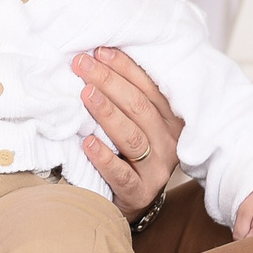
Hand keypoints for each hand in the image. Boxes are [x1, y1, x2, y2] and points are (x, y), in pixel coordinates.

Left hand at [72, 47, 182, 221]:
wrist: (130, 200)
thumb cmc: (129, 154)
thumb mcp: (136, 123)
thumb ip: (127, 97)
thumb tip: (97, 58)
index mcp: (170, 120)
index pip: (148, 88)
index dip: (124, 67)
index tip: (98, 51)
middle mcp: (169, 143)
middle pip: (139, 108)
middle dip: (108, 82)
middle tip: (82, 65)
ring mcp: (157, 169)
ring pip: (132, 137)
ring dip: (107, 113)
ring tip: (85, 94)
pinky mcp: (140, 193)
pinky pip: (122, 175)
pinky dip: (104, 157)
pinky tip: (87, 143)